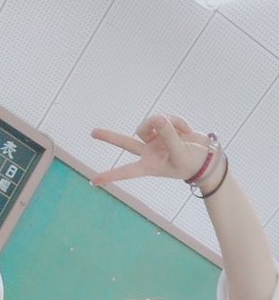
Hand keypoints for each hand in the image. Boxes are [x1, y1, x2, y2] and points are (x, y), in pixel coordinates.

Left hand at [91, 113, 211, 187]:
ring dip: (167, 124)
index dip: (111, 176)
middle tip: (92, 133)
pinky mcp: (163, 128)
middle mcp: (147, 152)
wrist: (205, 156)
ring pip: (151, 123)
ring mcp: (154, 140)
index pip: (126, 171)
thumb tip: (156, 118)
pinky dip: (177, 122)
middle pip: (125, 143)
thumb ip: (168, 135)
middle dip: (109, 137)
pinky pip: (165, 118)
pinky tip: (185, 130)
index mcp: (149, 166)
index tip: (94, 182)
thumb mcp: (180, 153)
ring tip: (181, 133)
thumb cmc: (192, 163)